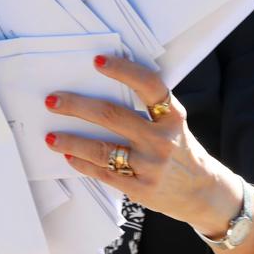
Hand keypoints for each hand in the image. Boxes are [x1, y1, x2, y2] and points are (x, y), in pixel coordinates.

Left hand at [44, 55, 240, 237]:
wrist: (203, 193)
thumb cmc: (180, 148)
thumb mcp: (173, 123)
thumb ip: (148, 108)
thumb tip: (101, 87)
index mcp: (173, 116)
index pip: (148, 86)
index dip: (123, 70)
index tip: (96, 61)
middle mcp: (162, 139)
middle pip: (113, 116)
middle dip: (78, 106)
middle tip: (53, 100)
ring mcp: (151, 166)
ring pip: (103, 149)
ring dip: (72, 141)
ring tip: (51, 136)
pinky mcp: (141, 188)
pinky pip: (104, 173)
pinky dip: (83, 162)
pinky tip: (68, 155)